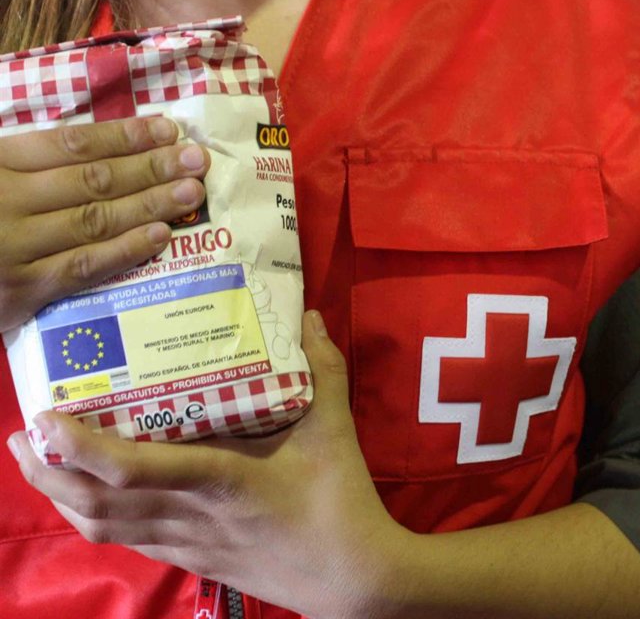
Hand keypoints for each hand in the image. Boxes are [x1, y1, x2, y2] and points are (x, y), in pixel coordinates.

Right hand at [0, 116, 209, 332]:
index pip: (68, 144)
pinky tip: (160, 235)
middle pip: (91, 180)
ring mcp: (13, 249)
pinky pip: (82, 268)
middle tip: (197, 157)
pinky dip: (125, 250)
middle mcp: (4, 201)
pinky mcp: (18, 293)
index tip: (166, 128)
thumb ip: (20, 156)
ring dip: (148, 204)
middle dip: (149, 167)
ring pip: (94, 221)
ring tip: (190, 191)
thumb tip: (88, 141)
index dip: (122, 136)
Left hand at [8, 312, 402, 618]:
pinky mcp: (191, 560)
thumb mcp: (335, 430)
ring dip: (60, 496)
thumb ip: (323, 371)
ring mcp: (186, 543)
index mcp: (220, 480)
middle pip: (95, 505)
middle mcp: (190, 515)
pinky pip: (127, 540)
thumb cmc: (340, 501)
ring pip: (103, 528)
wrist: (352, 578)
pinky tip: (89, 497)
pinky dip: (94, 518)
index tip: (47, 418)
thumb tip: (312, 316)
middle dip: (48, 472)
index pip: (133, 470)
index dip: (81, 448)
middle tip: (22, 434)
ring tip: (40, 462)